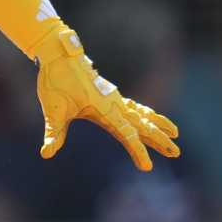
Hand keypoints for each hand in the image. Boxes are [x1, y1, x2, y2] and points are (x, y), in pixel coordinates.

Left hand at [33, 26, 180, 171]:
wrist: (59, 54)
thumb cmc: (55, 81)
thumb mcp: (53, 110)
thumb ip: (54, 133)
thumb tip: (46, 153)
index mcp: (104, 109)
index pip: (126, 134)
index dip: (137, 150)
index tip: (147, 166)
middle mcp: (113, 104)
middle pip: (141, 125)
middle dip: (158, 139)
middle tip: (176, 152)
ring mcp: (114, 98)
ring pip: (142, 114)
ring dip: (158, 125)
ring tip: (176, 136)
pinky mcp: (110, 95)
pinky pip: (133, 106)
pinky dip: (146, 114)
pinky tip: (151, 119)